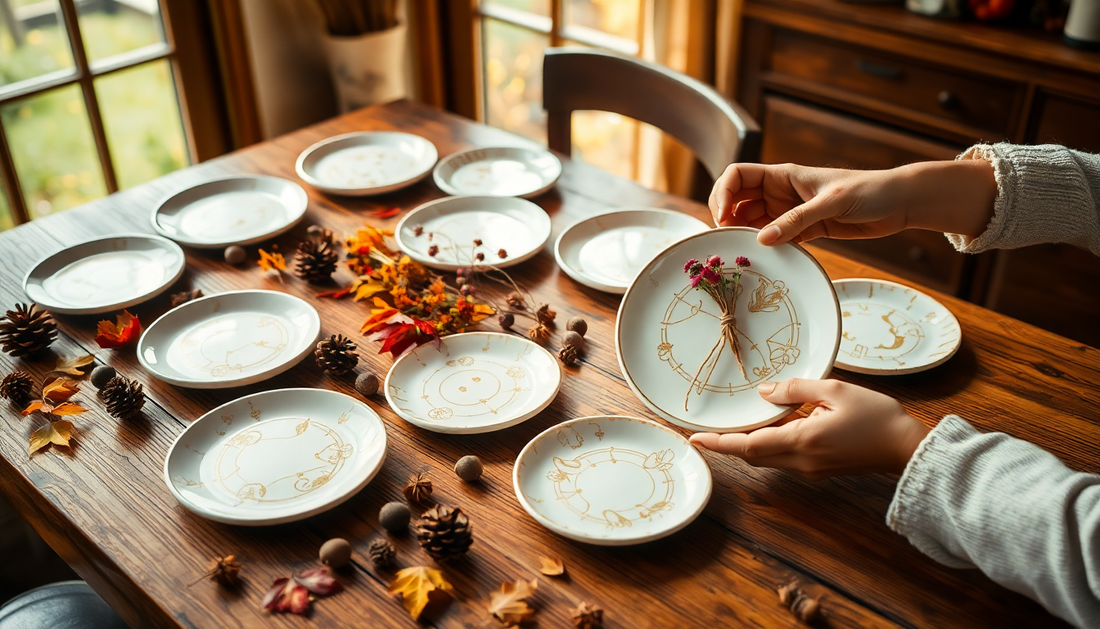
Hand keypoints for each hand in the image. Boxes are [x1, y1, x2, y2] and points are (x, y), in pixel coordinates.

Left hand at [689, 379, 929, 479]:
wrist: (906, 447)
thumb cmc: (876, 416)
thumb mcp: (834, 390)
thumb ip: (795, 389)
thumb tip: (764, 392)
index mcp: (802, 441)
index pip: (748, 446)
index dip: (719, 444)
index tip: (694, 440)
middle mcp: (801, 461)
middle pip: (752, 456)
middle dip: (727, 445)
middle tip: (704, 432)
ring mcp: (809, 469)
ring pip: (766, 459)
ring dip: (747, 445)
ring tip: (730, 428)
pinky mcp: (818, 470)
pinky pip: (783, 459)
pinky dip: (768, 445)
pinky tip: (769, 428)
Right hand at [708, 160, 996, 245]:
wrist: (899, 203)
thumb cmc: (869, 190)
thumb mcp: (831, 202)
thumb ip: (796, 220)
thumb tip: (761, 239)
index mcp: (782, 175)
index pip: (737, 176)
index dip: (722, 194)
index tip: (722, 218)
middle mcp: (780, 192)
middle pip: (738, 200)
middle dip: (726, 217)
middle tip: (726, 240)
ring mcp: (790, 212)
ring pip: (753, 222)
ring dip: (743, 235)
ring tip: (740, 252)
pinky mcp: (803, 230)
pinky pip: (774, 239)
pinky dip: (766, 247)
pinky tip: (765, 258)